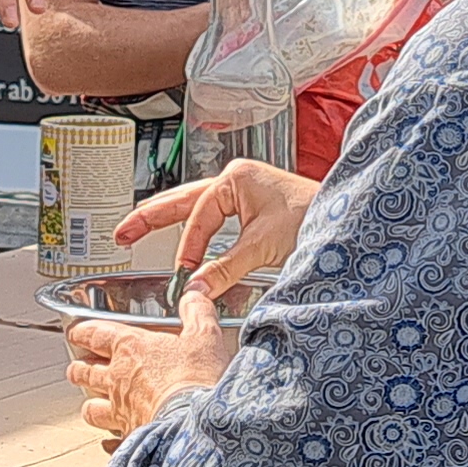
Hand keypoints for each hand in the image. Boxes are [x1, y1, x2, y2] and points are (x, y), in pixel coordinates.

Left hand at [64, 299, 231, 443]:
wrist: (196, 425)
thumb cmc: (196, 379)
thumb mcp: (204, 336)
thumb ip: (196, 313)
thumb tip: (194, 297)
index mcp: (131, 348)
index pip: (94, 334)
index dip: (82, 332)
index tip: (76, 332)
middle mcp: (118, 379)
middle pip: (84, 372)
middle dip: (79, 369)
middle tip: (77, 367)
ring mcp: (120, 410)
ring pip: (90, 408)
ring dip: (90, 404)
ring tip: (91, 404)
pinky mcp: (129, 436)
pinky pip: (110, 440)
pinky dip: (109, 439)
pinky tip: (111, 440)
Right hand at [117, 159, 320, 310]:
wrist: (345, 219)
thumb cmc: (314, 218)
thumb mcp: (263, 247)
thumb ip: (225, 268)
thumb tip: (196, 287)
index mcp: (234, 179)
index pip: (197, 217)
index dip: (188, 248)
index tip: (183, 273)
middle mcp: (236, 179)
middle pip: (182, 199)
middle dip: (150, 217)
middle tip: (121, 233)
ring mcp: (244, 188)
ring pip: (195, 204)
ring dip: (169, 217)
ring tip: (139, 228)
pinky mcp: (253, 203)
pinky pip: (214, 214)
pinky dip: (196, 225)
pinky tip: (185, 235)